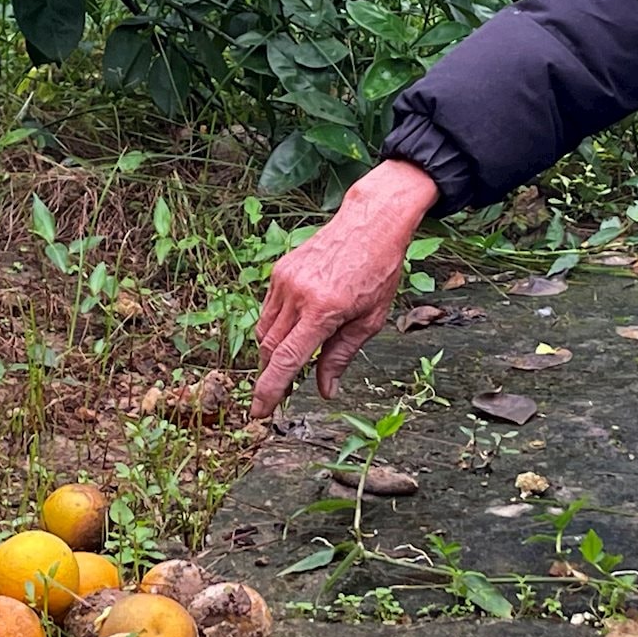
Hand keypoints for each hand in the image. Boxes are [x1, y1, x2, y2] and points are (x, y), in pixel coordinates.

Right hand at [249, 160, 439, 419]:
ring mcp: (285, 280)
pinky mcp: (280, 271)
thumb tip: (324, 391)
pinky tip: (295, 329)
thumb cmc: (378, 273)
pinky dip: (276, 328)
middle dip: (272, 375)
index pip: (288, 359)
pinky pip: (269, 311)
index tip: (259, 411)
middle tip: (281, 396)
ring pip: (265, 331)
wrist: (369, 224)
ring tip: (291, 363)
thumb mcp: (370, 320)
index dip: (270, 389)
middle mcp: (299, 294)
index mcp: (324, 310)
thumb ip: (341, 356)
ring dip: (273, 353)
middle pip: (271, 349)